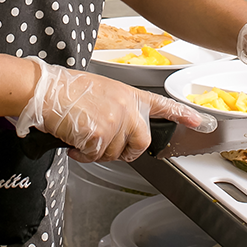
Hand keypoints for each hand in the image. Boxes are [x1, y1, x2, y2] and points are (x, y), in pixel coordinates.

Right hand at [15, 58, 214, 162]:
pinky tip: (74, 141)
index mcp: (128, 95)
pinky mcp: (101, 135)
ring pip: (115, 154)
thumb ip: (117, 107)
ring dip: (97, 152)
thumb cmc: (66, 89)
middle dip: (125, 152)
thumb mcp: (101, 90)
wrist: (46, 90)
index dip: (183, 115)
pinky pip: (96, 157)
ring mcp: (115, 121)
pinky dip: (83, 155)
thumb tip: (117, 128)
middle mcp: (127, 108)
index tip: (200, 121)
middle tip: (105, 145)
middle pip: (141, 143)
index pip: (162, 105)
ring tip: (81, 135)